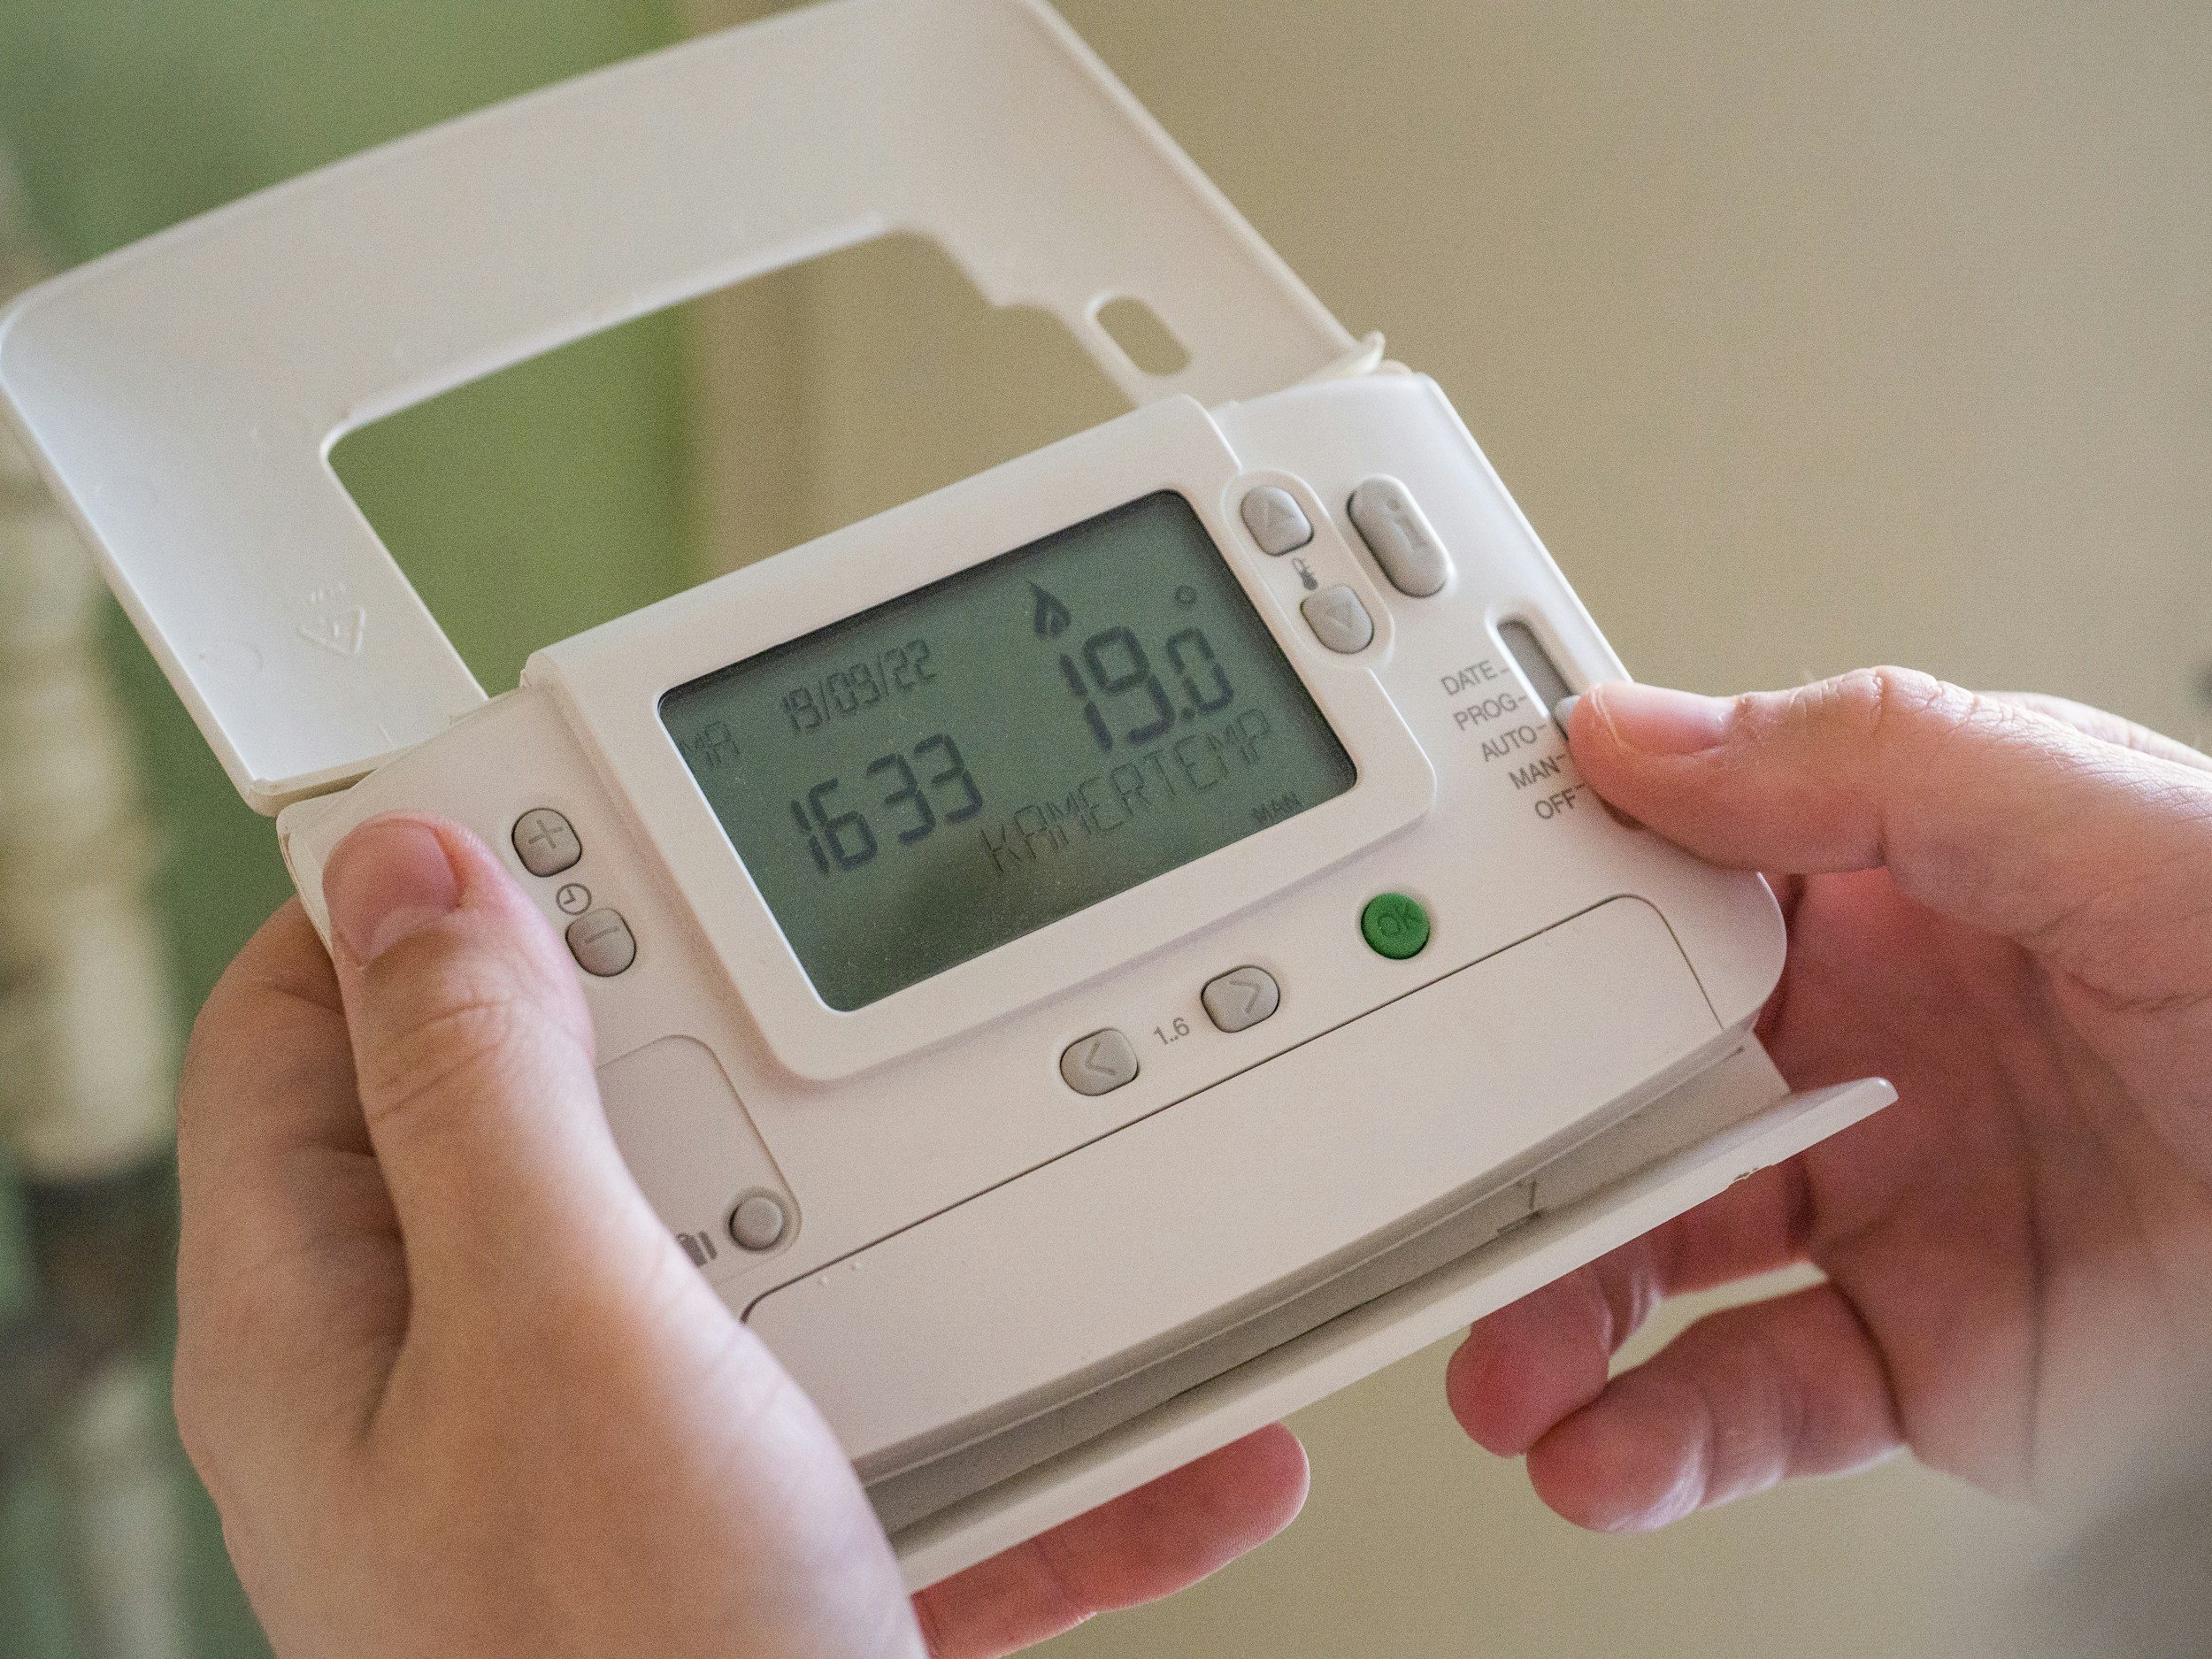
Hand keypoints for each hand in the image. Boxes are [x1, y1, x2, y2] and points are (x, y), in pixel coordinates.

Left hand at [174, 816, 1303, 1657]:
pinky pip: (926, 1442)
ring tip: (1041, 1173)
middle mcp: (472, 1389)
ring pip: (782, 1272)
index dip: (420, 886)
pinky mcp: (781, 1554)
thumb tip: (417, 879)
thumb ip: (486, 1102)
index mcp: (344, 1321)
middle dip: (714, 1034)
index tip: (557, 788)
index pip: (312, 1024)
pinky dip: (1056, 1425)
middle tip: (837, 958)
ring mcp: (636, 1474)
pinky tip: (1176, 1409)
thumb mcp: (557, 1345)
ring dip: (934, 1231)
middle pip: (568, 1120)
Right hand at [1447, 669, 2211, 1529]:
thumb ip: (1877, 760)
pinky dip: (1662, 1440)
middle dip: (1514, 1139)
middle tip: (1433, 1180)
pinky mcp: (1916, 1356)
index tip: (1420, 942)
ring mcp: (1880, 1201)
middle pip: (1625, 1081)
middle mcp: (1863, 1041)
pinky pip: (1753, 1400)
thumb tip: (1638, 733)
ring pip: (1657, 1256)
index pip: (1658, 878)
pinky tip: (1604, 1451)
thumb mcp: (2116, 822)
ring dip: (1555, 1312)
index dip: (1535, 906)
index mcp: (1888, 884)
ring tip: (1502, 1364)